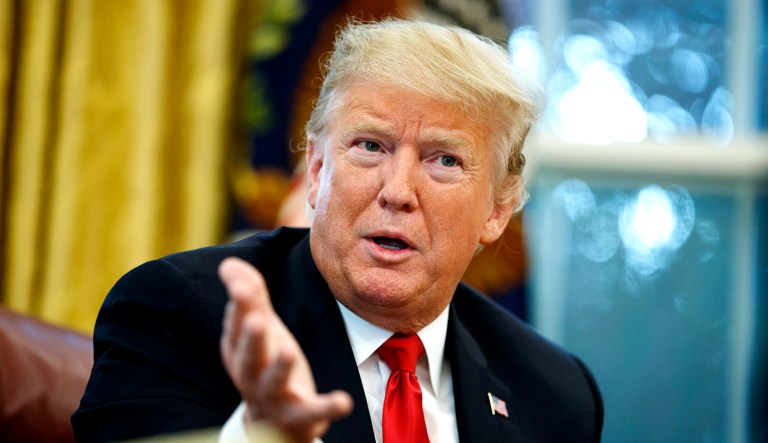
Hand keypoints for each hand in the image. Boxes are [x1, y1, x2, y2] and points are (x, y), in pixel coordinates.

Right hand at [218, 257, 352, 441]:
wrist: (273, 421)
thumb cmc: (265, 363)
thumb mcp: (258, 329)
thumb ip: (249, 297)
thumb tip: (229, 263)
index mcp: (239, 349)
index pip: (238, 324)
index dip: (240, 305)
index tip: (242, 285)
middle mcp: (251, 374)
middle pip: (250, 356)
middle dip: (252, 339)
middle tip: (258, 320)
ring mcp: (275, 396)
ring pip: (274, 383)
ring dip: (280, 368)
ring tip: (288, 351)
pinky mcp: (300, 415)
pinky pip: (313, 412)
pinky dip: (327, 408)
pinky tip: (343, 401)